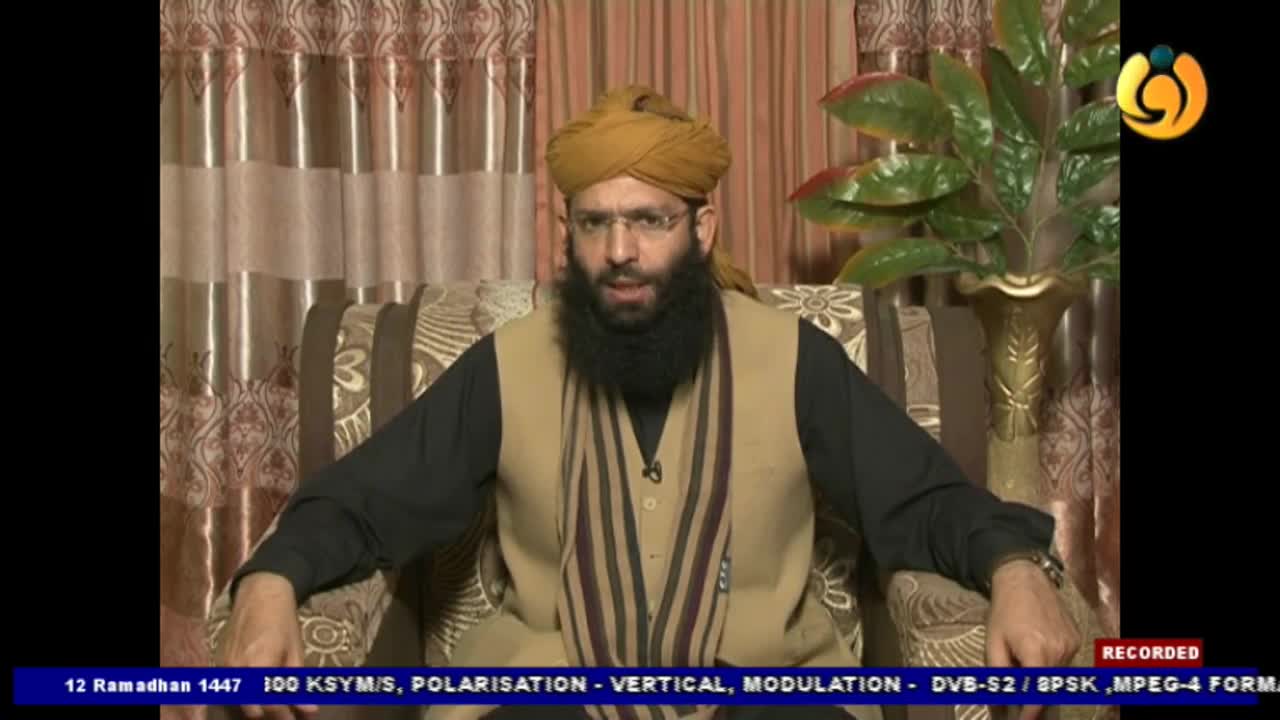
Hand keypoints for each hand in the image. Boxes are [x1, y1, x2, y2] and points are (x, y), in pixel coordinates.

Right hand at [217, 573, 318, 719]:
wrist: (260, 596)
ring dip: (257, 706)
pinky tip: (261, 691)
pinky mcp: (219, 663)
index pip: (270, 705)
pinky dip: (246, 694)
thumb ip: (297, 684)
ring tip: (276, 702)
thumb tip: (308, 711)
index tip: (296, 718)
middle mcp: (237, 671)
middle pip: (251, 710)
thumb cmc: (283, 621)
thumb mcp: (295, 652)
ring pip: (240, 701)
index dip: (283, 716)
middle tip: (287, 713)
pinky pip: (232, 688)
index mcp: (259, 667)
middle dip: (270, 714)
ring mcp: (225, 668)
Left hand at [985, 559, 1081, 719]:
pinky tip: (1036, 645)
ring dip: (1042, 674)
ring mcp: (1070, 644)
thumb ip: (998, 675)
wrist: (1023, 579)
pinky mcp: (1076, 638)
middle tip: (1018, 687)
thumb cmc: (1003, 611)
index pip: (1037, 695)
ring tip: (1024, 655)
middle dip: (1033, 692)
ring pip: (1057, 674)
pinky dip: (1051, 661)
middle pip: (1048, 686)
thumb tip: (1000, 702)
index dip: (1030, 713)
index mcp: (1036, 653)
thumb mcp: (993, 643)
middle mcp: (1058, 651)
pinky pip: (1064, 660)